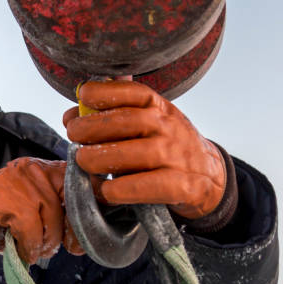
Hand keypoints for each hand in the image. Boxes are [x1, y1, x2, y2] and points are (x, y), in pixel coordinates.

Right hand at [0, 157, 83, 263]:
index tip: (82, 237)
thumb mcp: (35, 210)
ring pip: (52, 217)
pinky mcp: (6, 194)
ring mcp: (21, 179)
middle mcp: (37, 168)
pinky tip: (21, 249)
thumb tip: (82, 237)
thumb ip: (58, 214)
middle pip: (72, 202)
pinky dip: (29, 246)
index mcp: (48, 169)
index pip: (85, 183)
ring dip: (44, 243)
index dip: (90, 212)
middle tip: (56, 249)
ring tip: (33, 249)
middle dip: (70, 232)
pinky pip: (31, 228)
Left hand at [63, 80, 225, 218]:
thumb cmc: (164, 147)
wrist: (210, 178)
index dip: (104, 92)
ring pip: (132, 154)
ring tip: (82, 161)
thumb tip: (72, 115)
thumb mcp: (147, 122)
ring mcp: (177, 157)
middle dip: (91, 127)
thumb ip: (113, 116)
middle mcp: (169, 128)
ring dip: (99, 158)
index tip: (83, 96)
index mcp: (159, 108)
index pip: (133, 92)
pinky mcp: (182, 186)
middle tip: (73, 135)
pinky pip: (146, 187)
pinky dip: (120, 190)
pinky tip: (105, 191)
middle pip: (126, 122)